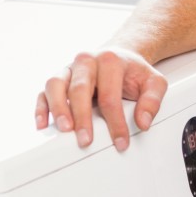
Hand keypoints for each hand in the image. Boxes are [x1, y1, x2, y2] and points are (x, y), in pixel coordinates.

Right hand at [35, 45, 167, 150]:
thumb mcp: (153, 82)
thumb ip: (153, 100)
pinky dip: (41, 106)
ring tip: (64, 129)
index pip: (110, 95)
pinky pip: (44, 91)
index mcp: (110, 60)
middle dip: (82, 117)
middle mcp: (86, 61)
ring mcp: (70, 69)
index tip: (120, 141)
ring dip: (58, 108)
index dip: (115, 122)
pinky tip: (42, 123)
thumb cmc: (133, 72)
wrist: (120, 55)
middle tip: (85, 139)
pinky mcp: (59, 77)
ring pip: (56, 85)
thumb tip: (143, 122)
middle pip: (80, 89)